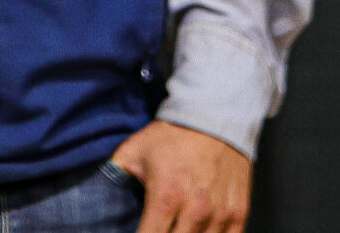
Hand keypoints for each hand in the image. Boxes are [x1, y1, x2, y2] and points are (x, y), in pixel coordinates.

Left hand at [109, 120, 249, 232]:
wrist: (214, 118)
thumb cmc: (171, 136)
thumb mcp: (134, 150)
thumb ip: (116, 174)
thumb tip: (101, 192)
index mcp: (165, 198)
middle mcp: (194, 211)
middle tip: (157, 230)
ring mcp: (220, 215)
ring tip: (176, 229)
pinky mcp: (238, 213)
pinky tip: (198, 232)